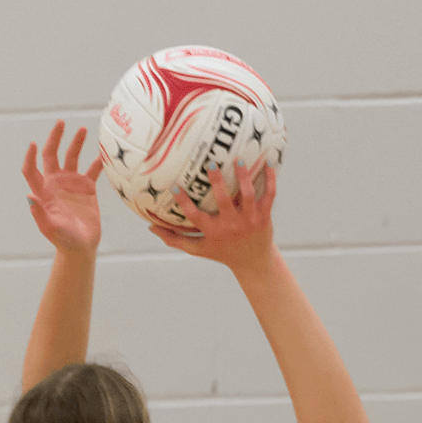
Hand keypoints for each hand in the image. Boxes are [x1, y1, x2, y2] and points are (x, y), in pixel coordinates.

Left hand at [22, 120, 103, 254]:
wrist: (81, 246)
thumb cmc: (63, 239)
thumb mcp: (51, 228)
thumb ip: (40, 213)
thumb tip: (29, 196)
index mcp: (43, 191)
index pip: (31, 169)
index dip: (31, 157)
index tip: (34, 144)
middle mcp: (55, 183)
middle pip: (51, 155)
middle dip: (55, 138)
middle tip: (61, 123)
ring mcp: (71, 183)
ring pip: (72, 157)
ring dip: (76, 143)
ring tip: (82, 129)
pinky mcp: (87, 187)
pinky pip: (93, 169)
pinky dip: (99, 161)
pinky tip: (106, 152)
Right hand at [151, 161, 277, 271]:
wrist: (255, 263)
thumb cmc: (223, 253)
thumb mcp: (199, 249)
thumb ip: (175, 239)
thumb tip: (151, 228)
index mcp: (214, 232)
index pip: (196, 217)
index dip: (185, 204)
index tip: (176, 187)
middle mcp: (232, 225)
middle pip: (224, 202)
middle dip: (217, 182)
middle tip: (211, 163)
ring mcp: (250, 220)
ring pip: (248, 196)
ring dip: (244, 177)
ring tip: (238, 160)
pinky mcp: (265, 216)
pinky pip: (269, 196)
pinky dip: (271, 181)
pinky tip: (269, 164)